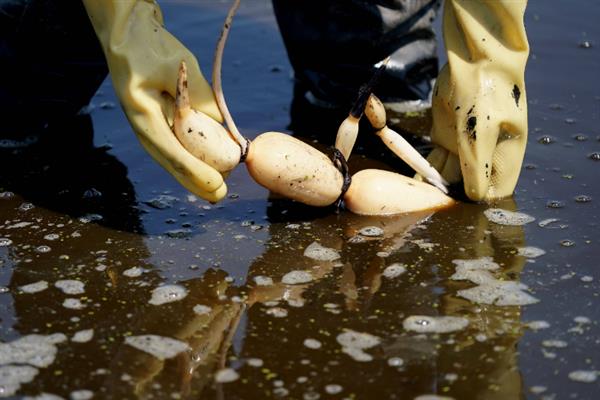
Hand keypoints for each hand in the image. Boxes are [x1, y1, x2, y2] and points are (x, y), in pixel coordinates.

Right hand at [83, 0, 229, 201]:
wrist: (126, 31)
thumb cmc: (148, 46)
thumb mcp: (177, 67)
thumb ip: (198, 96)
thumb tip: (219, 126)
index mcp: (142, 116)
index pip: (172, 153)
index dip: (196, 173)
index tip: (218, 186)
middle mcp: (144, 126)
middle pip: (172, 162)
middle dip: (197, 181)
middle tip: (220, 195)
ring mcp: (148, 124)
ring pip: (173, 157)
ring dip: (195, 173)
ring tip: (216, 189)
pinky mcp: (156, 120)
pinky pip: (175, 145)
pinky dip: (192, 157)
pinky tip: (205, 168)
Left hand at [427, 0, 528, 200]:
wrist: (474, 58)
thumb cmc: (487, 92)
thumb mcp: (481, 132)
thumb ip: (477, 166)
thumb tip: (477, 197)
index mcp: (505, 156)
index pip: (495, 191)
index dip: (479, 200)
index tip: (456, 205)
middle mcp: (486, 154)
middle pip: (468, 185)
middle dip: (450, 195)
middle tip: (429, 205)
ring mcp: (465, 145)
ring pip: (448, 173)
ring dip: (434, 184)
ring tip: (415, 199)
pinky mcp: (446, 135)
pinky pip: (434, 160)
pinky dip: (424, 170)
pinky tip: (412, 181)